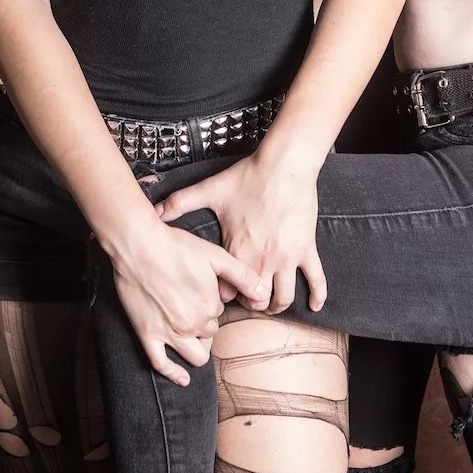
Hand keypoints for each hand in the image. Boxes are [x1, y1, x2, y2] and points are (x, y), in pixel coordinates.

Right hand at [110, 216, 266, 386]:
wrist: (138, 245)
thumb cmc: (177, 247)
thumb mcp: (216, 256)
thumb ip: (243, 276)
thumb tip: (265, 295)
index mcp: (210, 307)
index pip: (218, 315)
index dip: (211, 303)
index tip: (201, 290)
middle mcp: (192, 325)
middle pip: (208, 334)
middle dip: (205, 324)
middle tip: (192, 304)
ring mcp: (168, 333)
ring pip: (194, 356)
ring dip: (197, 348)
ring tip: (192, 336)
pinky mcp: (147, 335)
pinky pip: (161, 363)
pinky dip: (173, 373)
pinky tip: (183, 379)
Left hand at [156, 148, 326, 314]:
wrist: (283, 166)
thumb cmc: (248, 178)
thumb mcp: (209, 191)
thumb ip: (180, 203)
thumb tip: (155, 210)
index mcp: (237, 253)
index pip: (226, 293)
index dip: (222, 295)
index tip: (220, 291)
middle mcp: (262, 262)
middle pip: (255, 303)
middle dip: (249, 305)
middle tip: (246, 300)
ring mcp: (287, 259)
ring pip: (283, 299)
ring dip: (276, 306)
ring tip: (271, 304)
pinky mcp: (306, 251)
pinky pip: (316, 280)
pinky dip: (317, 296)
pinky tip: (315, 307)